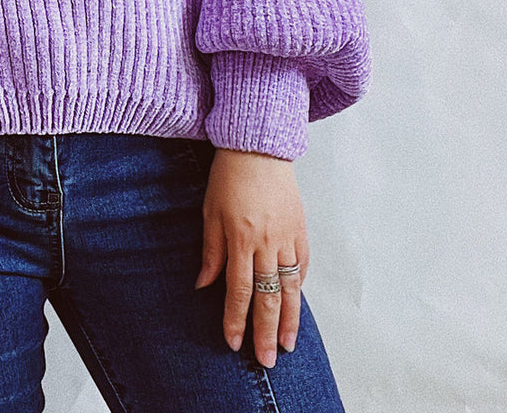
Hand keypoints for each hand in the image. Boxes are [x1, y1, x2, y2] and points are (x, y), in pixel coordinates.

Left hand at [194, 147, 309, 368]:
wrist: (258, 146)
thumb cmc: (228, 176)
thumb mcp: (209, 211)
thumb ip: (211, 251)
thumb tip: (204, 285)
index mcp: (240, 238)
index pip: (239, 290)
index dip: (236, 319)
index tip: (234, 343)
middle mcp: (266, 242)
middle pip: (268, 296)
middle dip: (265, 331)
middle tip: (266, 360)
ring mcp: (287, 237)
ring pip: (291, 287)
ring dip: (289, 318)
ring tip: (287, 344)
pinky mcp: (300, 228)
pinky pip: (302, 264)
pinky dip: (300, 286)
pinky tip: (296, 303)